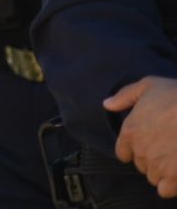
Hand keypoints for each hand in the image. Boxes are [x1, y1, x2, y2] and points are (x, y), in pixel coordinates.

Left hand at [107, 76, 176, 195]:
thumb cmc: (176, 96)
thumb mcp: (148, 86)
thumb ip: (125, 96)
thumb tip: (107, 104)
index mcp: (130, 131)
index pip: (123, 152)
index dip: (134, 150)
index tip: (148, 145)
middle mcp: (140, 150)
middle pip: (140, 165)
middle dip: (151, 159)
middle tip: (167, 148)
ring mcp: (157, 165)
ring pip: (153, 177)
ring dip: (162, 172)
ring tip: (174, 158)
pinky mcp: (174, 176)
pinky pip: (165, 190)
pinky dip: (171, 185)